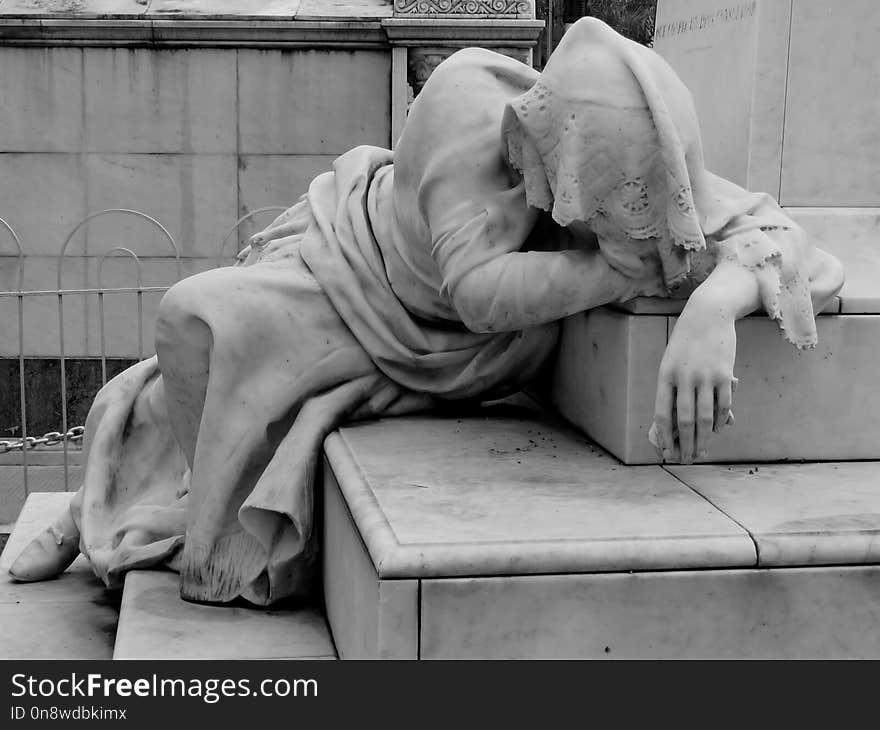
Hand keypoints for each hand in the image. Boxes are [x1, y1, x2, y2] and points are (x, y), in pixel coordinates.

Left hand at [650, 301, 737, 463]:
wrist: (708, 314)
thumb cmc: (686, 343)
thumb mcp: (670, 362)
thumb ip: (672, 389)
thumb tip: (674, 421)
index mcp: (665, 375)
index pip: (662, 414)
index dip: (665, 436)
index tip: (666, 452)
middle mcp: (684, 377)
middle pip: (685, 420)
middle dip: (685, 444)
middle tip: (686, 460)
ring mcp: (705, 376)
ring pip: (705, 417)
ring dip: (703, 438)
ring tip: (701, 451)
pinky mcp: (725, 374)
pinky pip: (723, 405)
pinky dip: (719, 421)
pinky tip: (716, 430)